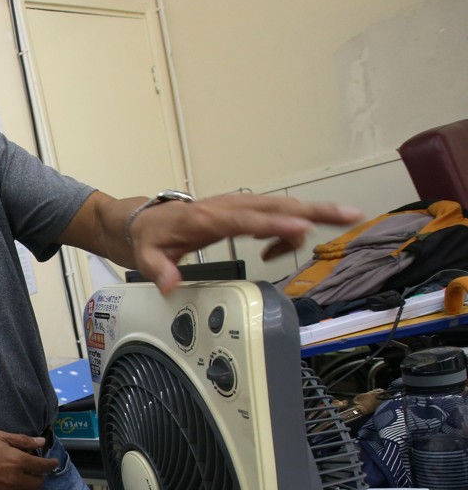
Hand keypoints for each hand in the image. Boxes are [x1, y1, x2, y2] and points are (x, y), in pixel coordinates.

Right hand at [0, 430, 57, 489]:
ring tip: (26, 475)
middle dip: (41, 476)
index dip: (51, 464)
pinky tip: (14, 482)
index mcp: (17, 461)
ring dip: (31, 485)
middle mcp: (15, 479)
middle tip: (37, 468)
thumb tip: (41, 443)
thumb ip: (22, 441)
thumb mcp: (0, 436)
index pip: (42, 467)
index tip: (53, 461)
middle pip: (38, 483)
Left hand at [129, 193, 362, 293]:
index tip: (301, 226)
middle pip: (276, 205)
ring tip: (348, 217)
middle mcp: (226, 207)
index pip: (245, 218)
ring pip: (281, 206)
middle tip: (349, 214)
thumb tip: (170, 284)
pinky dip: (287, 227)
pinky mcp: (240, 212)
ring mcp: (235, 207)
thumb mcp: (146, 256)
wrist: (140, 220)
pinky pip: (272, 215)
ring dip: (314, 212)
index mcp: (206, 218)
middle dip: (313, 210)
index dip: (274, 223)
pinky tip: (286, 245)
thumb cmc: (148, 237)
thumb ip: (158, 270)